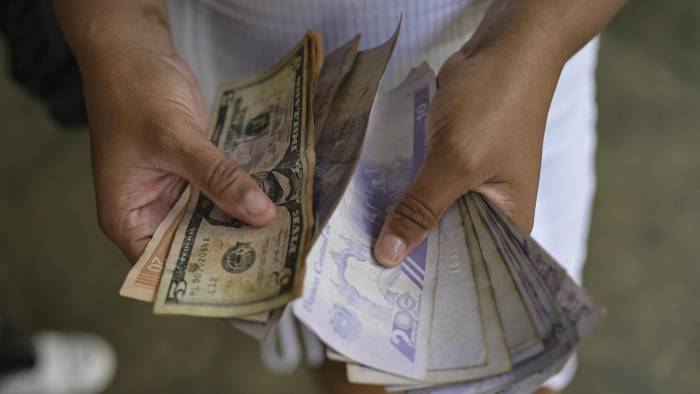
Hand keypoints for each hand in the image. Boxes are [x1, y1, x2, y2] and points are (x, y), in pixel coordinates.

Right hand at [82, 52, 276, 261]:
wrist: (135, 53)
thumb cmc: (134, 95)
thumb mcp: (175, 140)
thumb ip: (218, 178)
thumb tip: (262, 213)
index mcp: (128, 219)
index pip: (163, 269)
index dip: (201, 282)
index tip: (245, 289)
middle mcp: (150, 213)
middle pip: (193, 248)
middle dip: (231, 253)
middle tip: (277, 264)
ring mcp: (174, 193)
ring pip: (211, 221)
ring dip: (242, 225)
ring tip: (285, 240)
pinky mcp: (194, 174)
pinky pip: (221, 194)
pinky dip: (242, 198)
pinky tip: (275, 205)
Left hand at [373, 43, 561, 266]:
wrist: (502, 49)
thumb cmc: (494, 106)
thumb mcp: (455, 163)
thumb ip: (421, 208)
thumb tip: (387, 255)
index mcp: (510, 223)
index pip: (469, 268)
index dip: (432, 285)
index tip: (390, 300)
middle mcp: (492, 212)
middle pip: (446, 244)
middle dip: (410, 255)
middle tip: (363, 280)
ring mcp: (470, 186)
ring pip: (431, 215)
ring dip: (401, 224)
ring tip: (357, 253)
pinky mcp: (451, 164)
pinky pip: (422, 188)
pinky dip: (401, 195)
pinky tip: (368, 212)